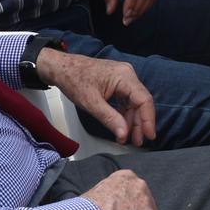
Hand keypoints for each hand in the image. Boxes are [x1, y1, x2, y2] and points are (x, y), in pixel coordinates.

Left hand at [35, 45, 156, 144]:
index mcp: (124, 76)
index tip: (149, 135)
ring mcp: (123, 78)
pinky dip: (125, 114)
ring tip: (128, 137)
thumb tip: (124, 133)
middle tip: (137, 141)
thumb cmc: (73, 78)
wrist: (61, 68)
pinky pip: (126, 100)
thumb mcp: (91, 103)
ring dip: (132, 120)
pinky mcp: (117, 83)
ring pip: (134, 103)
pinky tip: (122, 126)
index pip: (144, 100)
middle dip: (139, 123)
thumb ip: (110, 119)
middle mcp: (127, 75)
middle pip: (141, 102)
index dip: (148, 120)